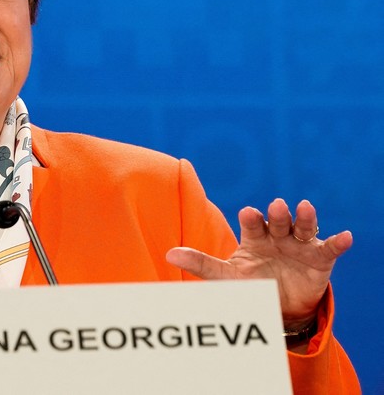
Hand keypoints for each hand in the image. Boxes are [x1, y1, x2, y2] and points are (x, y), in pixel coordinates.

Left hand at [166, 199, 352, 327]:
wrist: (276, 306)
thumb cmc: (247, 284)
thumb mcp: (224, 276)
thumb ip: (200, 263)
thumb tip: (169, 254)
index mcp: (253, 236)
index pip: (252, 223)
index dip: (251, 218)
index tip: (248, 212)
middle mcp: (277, 236)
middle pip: (278, 221)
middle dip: (278, 214)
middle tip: (276, 206)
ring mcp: (299, 245)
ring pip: (303, 227)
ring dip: (305, 217)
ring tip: (305, 207)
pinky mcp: (319, 259)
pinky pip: (330, 248)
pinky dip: (337, 241)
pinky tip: (345, 236)